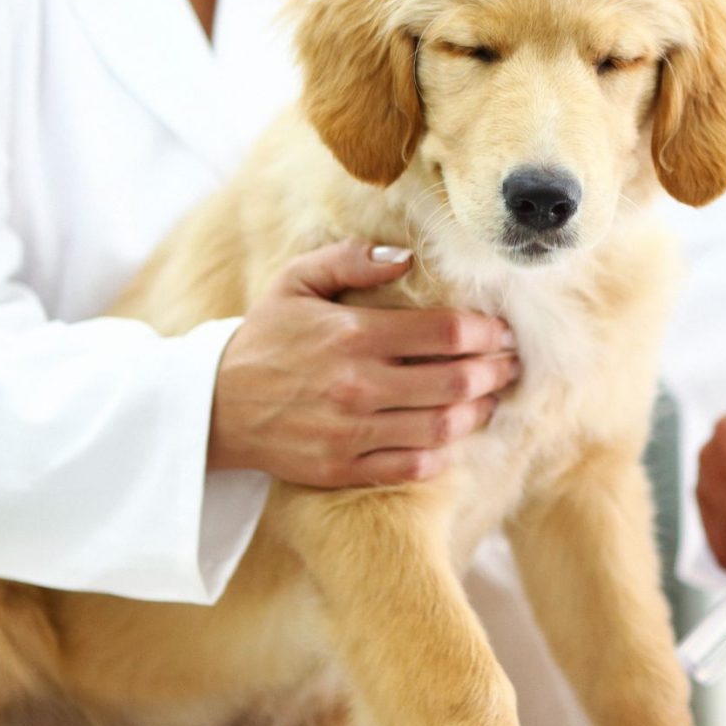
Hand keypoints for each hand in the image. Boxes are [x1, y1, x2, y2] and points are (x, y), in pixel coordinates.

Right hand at [208, 241, 517, 487]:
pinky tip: (454, 435)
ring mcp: (353, 432)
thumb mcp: (295, 282)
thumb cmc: (264, 338)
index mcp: (352, 334)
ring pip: (443, 426)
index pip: (445, 333)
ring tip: (492, 398)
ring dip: (480, 411)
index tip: (503, 331)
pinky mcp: (344, 468)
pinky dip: (444, 452)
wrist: (214, 407)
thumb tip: (406, 257)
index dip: (487, 332)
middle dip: (496, 371)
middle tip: (512, 364)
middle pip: (456, 381)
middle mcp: (358, 385)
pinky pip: (413, 466)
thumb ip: (350, 260)